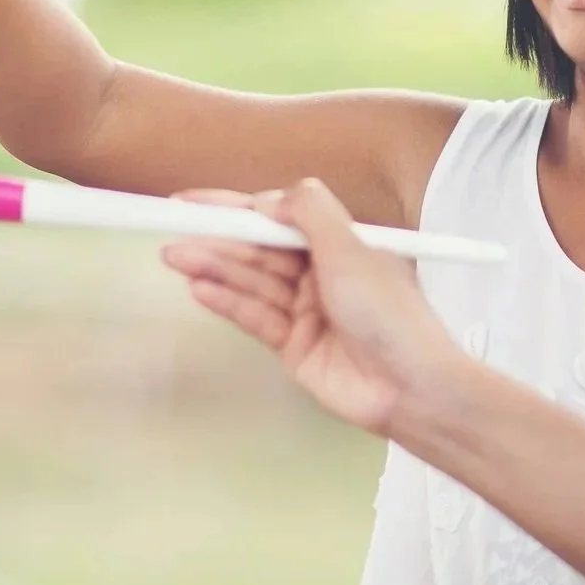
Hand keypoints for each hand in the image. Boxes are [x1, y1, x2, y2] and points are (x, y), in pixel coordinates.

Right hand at [160, 178, 459, 437]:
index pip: (275, 216)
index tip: (193, 201)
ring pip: (251, 281)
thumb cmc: (393, 315)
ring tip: (175, 256)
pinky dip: (227, 302)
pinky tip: (199, 289)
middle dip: (216, 238)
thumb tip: (268, 197)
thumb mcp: (352, 248)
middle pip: (257, 249)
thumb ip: (309, 212)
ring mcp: (305, 310)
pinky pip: (254, 317)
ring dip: (213, 267)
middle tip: (172, 228)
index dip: (233, 208)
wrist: (412, 387)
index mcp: (338, 242)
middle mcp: (320, 273)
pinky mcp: (294, 346)